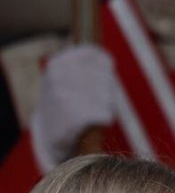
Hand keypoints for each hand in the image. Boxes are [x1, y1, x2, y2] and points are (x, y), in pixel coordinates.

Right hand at [30, 45, 118, 167]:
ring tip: (91, 112)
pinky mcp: (74, 117)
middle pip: (107, 78)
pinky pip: (106, 115)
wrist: (49, 136)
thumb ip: (86, 62)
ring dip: (106, 106)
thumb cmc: (65, 103)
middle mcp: (58, 76)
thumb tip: (106, 57)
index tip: (97, 80)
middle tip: (92, 102)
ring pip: (108, 97)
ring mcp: (64, 96)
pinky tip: (92, 123)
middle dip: (107, 92)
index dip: (105, 69)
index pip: (99, 56)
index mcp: (57, 63)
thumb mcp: (66, 76)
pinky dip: (105, 120)